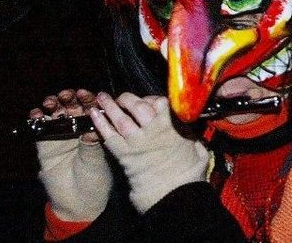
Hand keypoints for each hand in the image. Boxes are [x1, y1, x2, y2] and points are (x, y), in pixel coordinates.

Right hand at [31, 89, 112, 221]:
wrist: (78, 202)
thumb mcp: (96, 159)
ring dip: (53, 106)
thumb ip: (92, 142)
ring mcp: (60, 137)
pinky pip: (39, 130)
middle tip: (67, 95)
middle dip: (69, 99)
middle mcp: (77, 130)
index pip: (91, 110)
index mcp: (94, 130)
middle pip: (72, 108)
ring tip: (52, 102)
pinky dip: (37, 120)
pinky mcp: (45, 146)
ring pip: (55, 116)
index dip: (88, 100)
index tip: (86, 94)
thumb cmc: (94, 178)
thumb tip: (93, 121)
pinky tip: (37, 114)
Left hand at [91, 93, 209, 212]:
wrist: (173, 193)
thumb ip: (191, 135)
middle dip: (128, 99)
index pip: (160, 102)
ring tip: (102, 98)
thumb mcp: (197, 148)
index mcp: (173, 126)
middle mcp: (154, 130)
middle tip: (122, 98)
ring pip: (120, 118)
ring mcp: (137, 141)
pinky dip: (100, 123)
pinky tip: (94, 114)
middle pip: (138, 106)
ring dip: (109, 106)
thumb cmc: (188, 172)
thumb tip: (189, 129)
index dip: (152, 99)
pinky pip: (109, 135)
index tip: (148, 101)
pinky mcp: (124, 154)